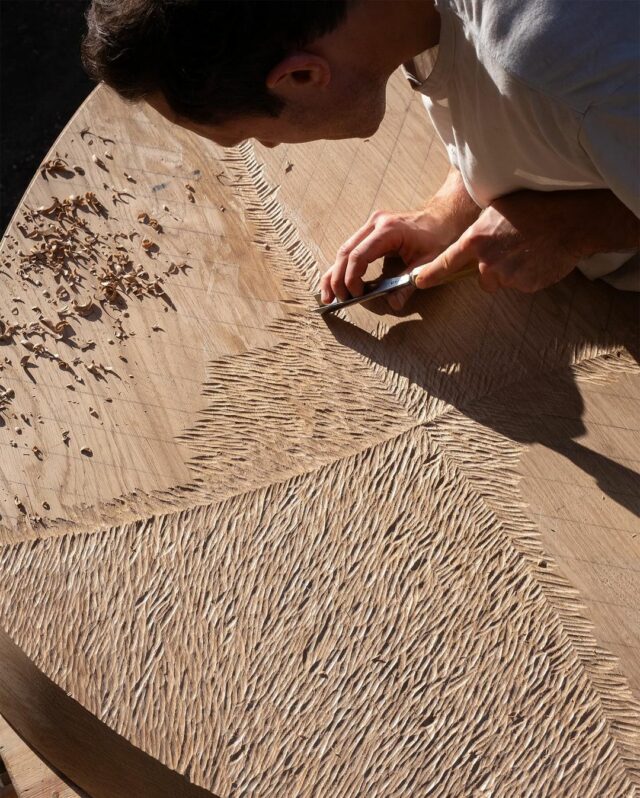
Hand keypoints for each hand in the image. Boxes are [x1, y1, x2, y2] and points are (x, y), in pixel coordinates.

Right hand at [320, 209, 452, 309]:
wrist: (442, 216)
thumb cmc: (438, 237)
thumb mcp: (428, 262)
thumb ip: (409, 283)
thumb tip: (394, 304)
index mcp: (388, 230)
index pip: (359, 255)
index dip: (352, 278)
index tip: (355, 295)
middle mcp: (375, 223)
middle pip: (346, 252)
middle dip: (337, 278)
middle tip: (337, 300)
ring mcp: (370, 225)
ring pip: (344, 250)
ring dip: (334, 274)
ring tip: (328, 296)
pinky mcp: (370, 231)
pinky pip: (351, 249)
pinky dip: (342, 267)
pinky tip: (335, 283)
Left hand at [414, 191, 590, 293]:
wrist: (571, 221)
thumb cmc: (535, 207)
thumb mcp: (497, 208)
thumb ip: (479, 229)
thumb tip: (470, 241)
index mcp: (476, 240)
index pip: (446, 262)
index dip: (431, 274)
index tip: (418, 282)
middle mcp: (487, 261)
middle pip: (481, 276)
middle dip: (492, 268)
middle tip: (512, 247)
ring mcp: (507, 276)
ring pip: (501, 281)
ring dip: (510, 271)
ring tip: (528, 249)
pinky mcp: (525, 286)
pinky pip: (520, 285)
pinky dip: (527, 275)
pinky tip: (538, 257)